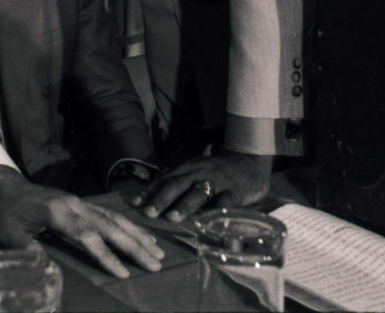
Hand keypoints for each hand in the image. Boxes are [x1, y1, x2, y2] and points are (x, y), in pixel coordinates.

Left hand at [0, 166, 164, 278]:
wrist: (8, 188)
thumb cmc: (7, 213)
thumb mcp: (7, 230)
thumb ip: (24, 246)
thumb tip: (41, 265)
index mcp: (57, 212)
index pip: (86, 235)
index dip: (105, 254)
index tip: (122, 273)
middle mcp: (74, 205)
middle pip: (109, 225)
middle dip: (133, 246)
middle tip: (156, 264)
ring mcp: (80, 202)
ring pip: (114, 218)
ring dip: (137, 235)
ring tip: (158, 253)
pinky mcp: (82, 203)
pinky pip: (110, 214)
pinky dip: (129, 226)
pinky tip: (143, 236)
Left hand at [131, 151, 272, 221]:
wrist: (249, 162)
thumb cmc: (218, 171)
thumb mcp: (196, 171)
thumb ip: (180, 181)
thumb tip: (154, 195)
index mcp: (188, 168)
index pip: (165, 179)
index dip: (150, 191)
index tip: (135, 203)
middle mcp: (200, 172)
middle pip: (178, 184)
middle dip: (161, 199)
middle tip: (147, 212)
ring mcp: (218, 180)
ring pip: (199, 192)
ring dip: (184, 205)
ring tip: (171, 217)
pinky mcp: (236, 191)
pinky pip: (225, 201)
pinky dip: (215, 211)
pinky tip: (206, 222)